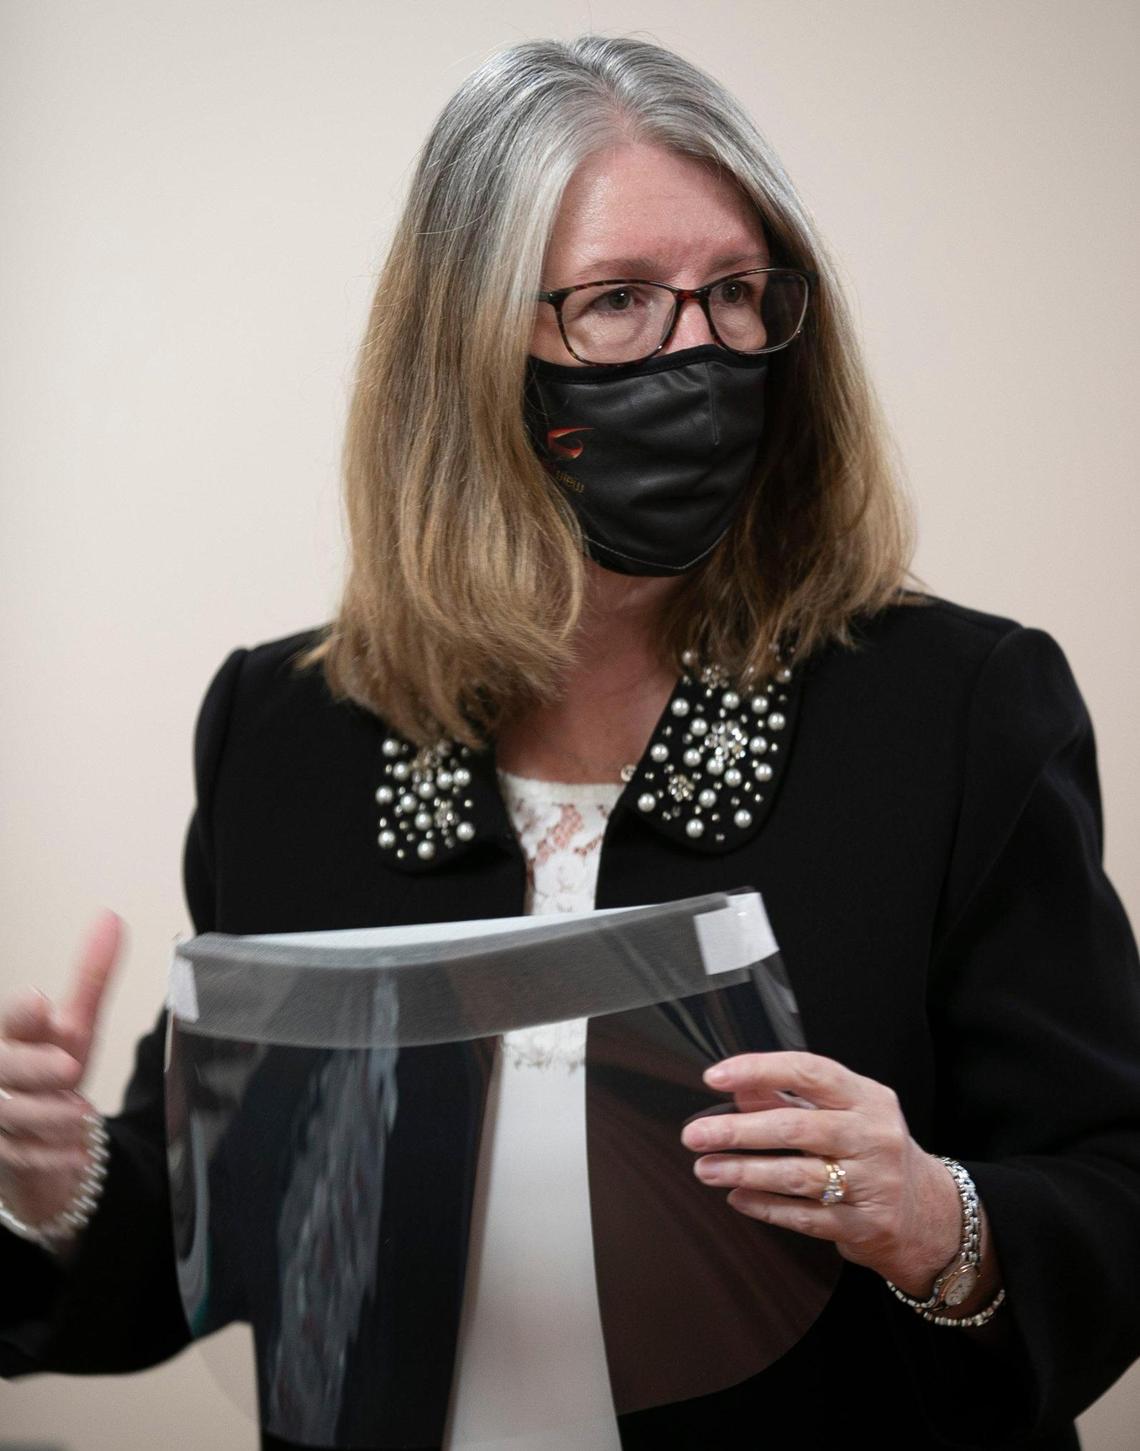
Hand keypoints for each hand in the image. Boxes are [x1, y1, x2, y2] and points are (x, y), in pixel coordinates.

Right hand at [0, 911, 122, 1229]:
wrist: (38, 1140)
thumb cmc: (49, 1073)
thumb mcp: (74, 1028)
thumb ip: (90, 978)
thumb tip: (111, 917)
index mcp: (14, 1035)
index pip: (11, 1019)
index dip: (22, 1013)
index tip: (41, 1003)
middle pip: (2, 1066)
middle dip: (32, 1066)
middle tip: (69, 1067)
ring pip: (7, 1115)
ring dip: (46, 1116)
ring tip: (82, 1115)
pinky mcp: (1, 1154)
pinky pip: (17, 1158)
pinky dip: (48, 1157)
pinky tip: (77, 1154)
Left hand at [680, 1050, 964, 1295]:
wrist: (928, 1214)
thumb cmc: (872, 1151)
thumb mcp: (846, 1113)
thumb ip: (792, 1097)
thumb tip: (738, 1087)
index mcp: (867, 1098)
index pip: (809, 1072)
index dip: (759, 1070)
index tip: (715, 1076)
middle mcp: (873, 1137)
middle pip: (796, 1127)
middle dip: (738, 1130)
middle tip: (695, 1134)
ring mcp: (872, 1184)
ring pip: (796, 1175)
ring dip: (743, 1171)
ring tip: (705, 1168)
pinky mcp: (863, 1226)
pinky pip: (803, 1216)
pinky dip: (765, 1206)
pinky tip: (736, 1197)